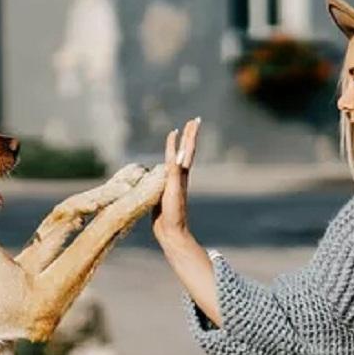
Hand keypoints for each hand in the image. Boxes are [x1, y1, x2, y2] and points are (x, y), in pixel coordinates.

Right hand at [152, 118, 200, 240]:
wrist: (171, 233)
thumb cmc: (173, 213)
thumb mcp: (173, 191)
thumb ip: (174, 174)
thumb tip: (178, 156)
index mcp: (181, 175)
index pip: (186, 151)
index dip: (188, 136)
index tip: (192, 121)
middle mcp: (178, 176)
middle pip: (185, 152)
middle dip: (188, 137)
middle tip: (192, 121)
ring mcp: (171, 183)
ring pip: (175, 160)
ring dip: (177, 148)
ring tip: (177, 137)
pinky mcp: (163, 191)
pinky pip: (163, 172)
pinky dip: (164, 163)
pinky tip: (161, 163)